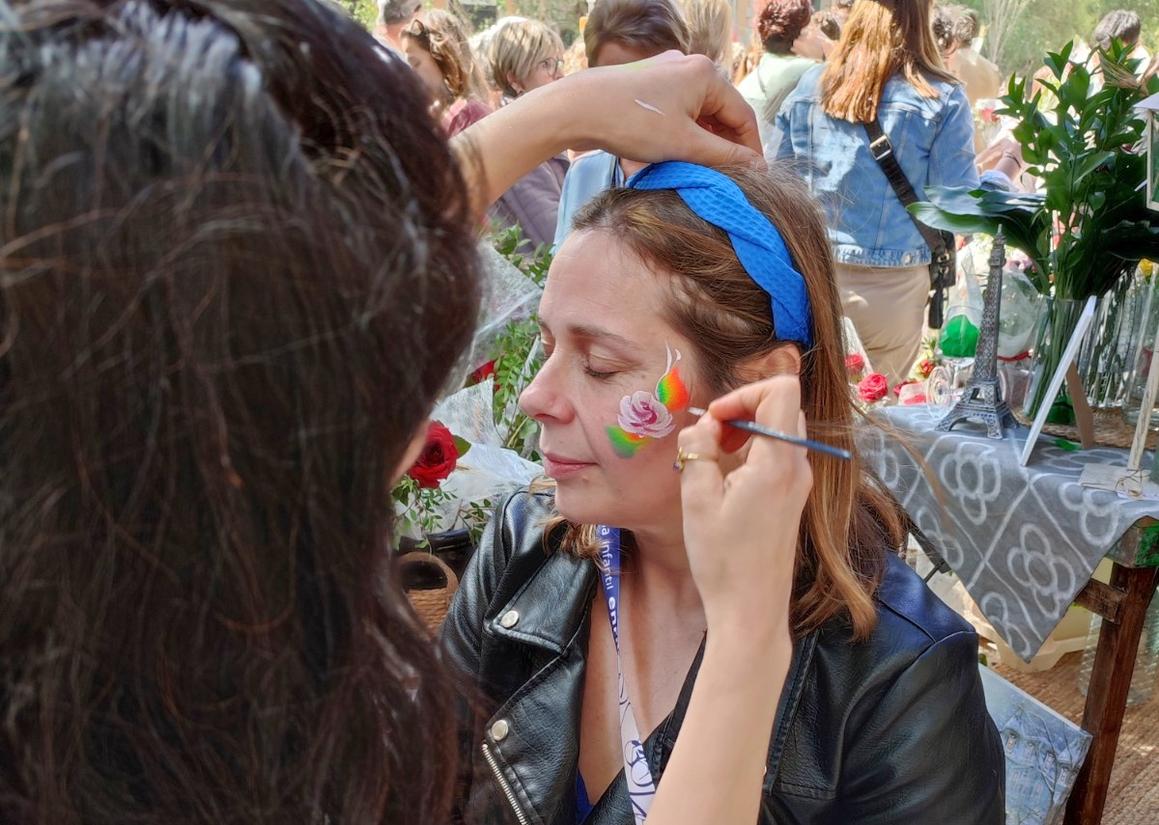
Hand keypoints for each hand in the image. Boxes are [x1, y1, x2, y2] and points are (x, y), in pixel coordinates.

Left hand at [559, 51, 762, 167]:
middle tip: (727, 178)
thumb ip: (725, 156)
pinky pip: (677, 111)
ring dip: (703, 142)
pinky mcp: (648, 85)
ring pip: (698, 113)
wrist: (576, 109)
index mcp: (706, 74)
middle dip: (725, 146)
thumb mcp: (685, 145)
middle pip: (721, 113)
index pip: (743, 116)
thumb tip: (758, 167)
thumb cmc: (633, 123)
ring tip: (703, 171)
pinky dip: (683, 133)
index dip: (751, 150)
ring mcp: (667, 73)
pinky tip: (678, 155)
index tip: (753, 178)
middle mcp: (690, 67)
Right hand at [677, 375, 811, 642]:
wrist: (751, 610)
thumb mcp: (696, 499)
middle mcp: (797, 467)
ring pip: (779, 431)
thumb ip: (698, 450)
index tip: (715, 418)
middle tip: (711, 435)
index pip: (782, 390)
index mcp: (778, 461)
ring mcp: (799, 483)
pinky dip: (752, 453)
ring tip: (714, 458)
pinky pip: (778, 456)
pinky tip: (726, 480)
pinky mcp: (792, 498)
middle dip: (742, 409)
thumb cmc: (723, 560)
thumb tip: (704, 426)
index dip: (744, 392)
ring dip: (746, 431)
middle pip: (781, 408)